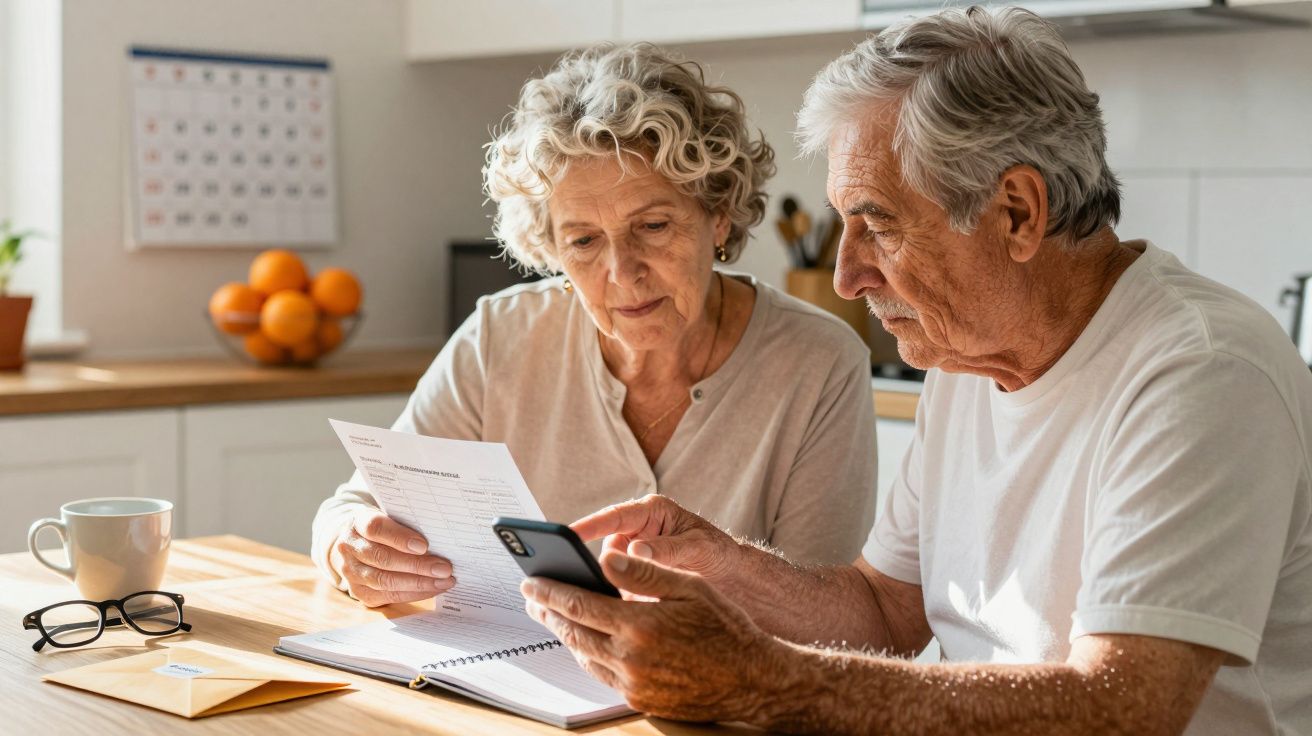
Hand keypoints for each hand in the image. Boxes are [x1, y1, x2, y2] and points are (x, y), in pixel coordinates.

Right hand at [330, 508, 454, 606]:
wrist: (358, 544)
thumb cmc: (384, 529)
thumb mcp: (391, 517)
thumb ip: (408, 524)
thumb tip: (440, 539)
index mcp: (357, 523)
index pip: (375, 528)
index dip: (399, 537)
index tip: (424, 546)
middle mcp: (349, 547)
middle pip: (382, 558)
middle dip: (417, 565)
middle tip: (444, 569)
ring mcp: (351, 572)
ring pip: (384, 580)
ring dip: (418, 583)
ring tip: (443, 581)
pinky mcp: (359, 592)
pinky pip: (388, 596)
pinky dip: (414, 594)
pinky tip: (432, 589)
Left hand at [521, 551, 792, 722]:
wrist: (753, 680)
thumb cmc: (726, 628)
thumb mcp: (690, 587)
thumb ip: (645, 573)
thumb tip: (606, 557)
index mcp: (639, 625)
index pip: (578, 604)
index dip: (550, 591)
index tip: (530, 581)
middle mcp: (630, 659)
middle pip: (573, 632)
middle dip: (548, 612)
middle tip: (532, 598)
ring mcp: (634, 684)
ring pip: (584, 656)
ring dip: (565, 634)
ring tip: (554, 616)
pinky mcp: (641, 700)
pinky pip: (603, 675)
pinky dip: (588, 655)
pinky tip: (586, 643)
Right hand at [571, 494, 741, 586]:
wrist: (732, 577)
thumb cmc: (718, 552)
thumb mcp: (698, 547)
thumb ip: (668, 549)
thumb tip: (636, 551)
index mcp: (652, 512)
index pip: (614, 516)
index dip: (589, 526)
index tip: (568, 535)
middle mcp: (637, 531)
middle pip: (604, 546)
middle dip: (592, 562)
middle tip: (577, 577)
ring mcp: (634, 554)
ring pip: (608, 570)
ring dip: (605, 584)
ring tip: (599, 600)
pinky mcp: (634, 576)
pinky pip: (616, 586)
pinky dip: (614, 598)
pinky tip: (614, 612)